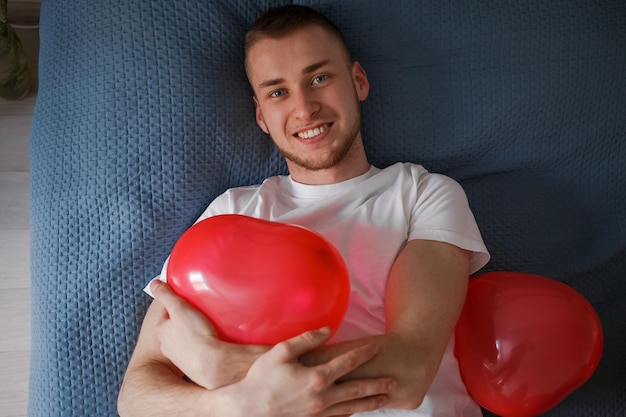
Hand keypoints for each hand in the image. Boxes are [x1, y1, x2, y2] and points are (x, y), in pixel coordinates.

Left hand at [151, 280, 268, 388]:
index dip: (178, 304)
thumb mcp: (179, 309)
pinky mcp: (189, 365)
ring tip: (206, 327)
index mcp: (161, 329)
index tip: (188, 301)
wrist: (210, 365)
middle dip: (185, 319)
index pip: (167, 311)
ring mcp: (177, 356)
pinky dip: (198, 346)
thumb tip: (155, 283)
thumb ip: (166, 295)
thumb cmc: (194, 336)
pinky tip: (208, 342)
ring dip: (192, 333)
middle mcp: (165, 344)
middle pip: (175, 325)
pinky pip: (193, 351)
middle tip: (199, 313)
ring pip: (183, 339)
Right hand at [232, 327, 394, 416]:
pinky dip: (350, 413)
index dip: (364, 354)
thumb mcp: (281, 352)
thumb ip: (306, 339)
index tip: (377, 347)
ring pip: (351, 406)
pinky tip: (356, 411)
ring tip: (385, 399)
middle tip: (394, 381)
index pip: (348, 363)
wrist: (248, 409)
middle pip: (357, 389)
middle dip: (377, 384)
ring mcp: (318, 412)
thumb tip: (327, 330)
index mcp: (318, 378)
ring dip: (370, 402)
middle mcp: (322, 397)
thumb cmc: (262, 379)